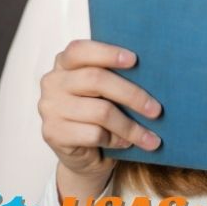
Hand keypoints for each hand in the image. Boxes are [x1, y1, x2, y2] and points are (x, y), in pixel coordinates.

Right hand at [39, 39, 162, 196]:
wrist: (85, 155)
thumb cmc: (100, 114)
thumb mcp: (106, 90)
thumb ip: (115, 76)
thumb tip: (151, 72)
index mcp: (64, 63)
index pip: (80, 50)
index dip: (107, 52)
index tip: (134, 60)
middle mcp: (53, 82)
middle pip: (96, 80)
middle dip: (132, 95)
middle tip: (156, 109)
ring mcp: (50, 108)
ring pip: (100, 111)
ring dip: (130, 126)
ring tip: (150, 135)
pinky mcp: (53, 133)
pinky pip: (94, 134)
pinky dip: (116, 140)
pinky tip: (125, 143)